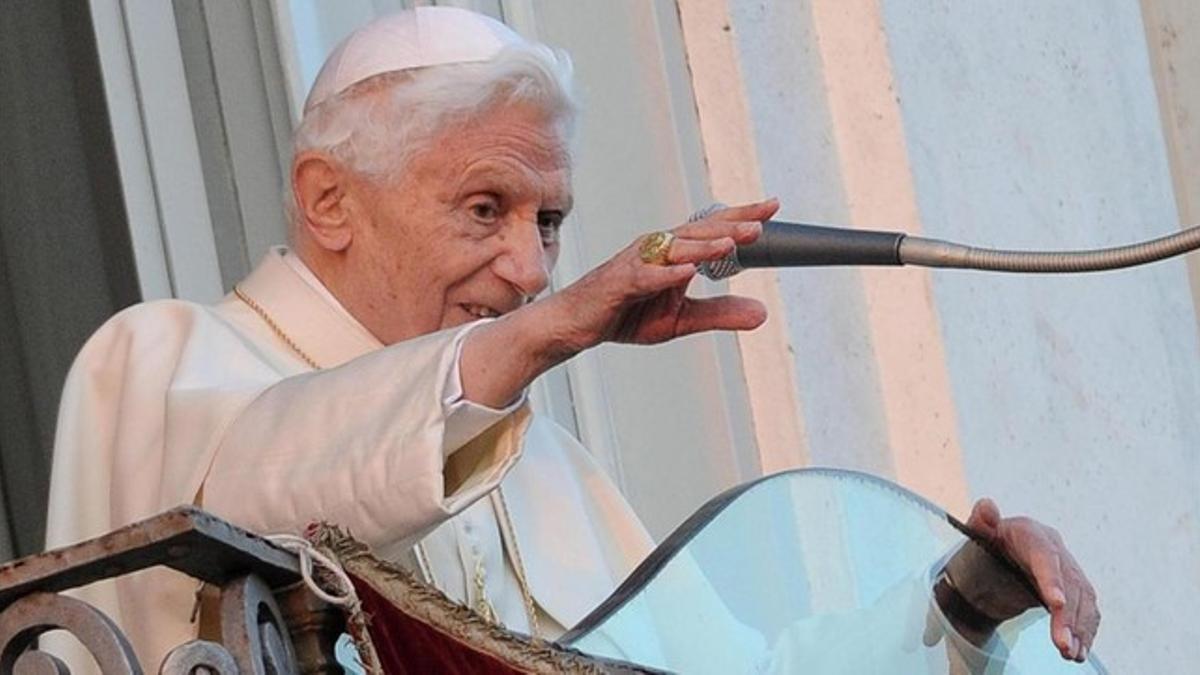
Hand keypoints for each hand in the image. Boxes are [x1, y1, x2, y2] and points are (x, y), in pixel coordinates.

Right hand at [550, 199, 777, 352]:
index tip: (773, 207)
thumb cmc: (625, 313)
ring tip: (731, 243)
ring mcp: (636, 263)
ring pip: (674, 249)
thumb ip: (719, 313)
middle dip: (730, 226)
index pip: (712, 230)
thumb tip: (762, 313)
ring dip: (703, 246)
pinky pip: (644, 276)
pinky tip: (686, 272)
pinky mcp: (618, 283)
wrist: (576, 325)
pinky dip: (665, 274)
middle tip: (762, 222)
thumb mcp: (681, 318)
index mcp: (673, 252)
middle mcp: (657, 249)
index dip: (741, 218)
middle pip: (698, 231)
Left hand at [958, 498, 1099, 661]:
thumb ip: (982, 522)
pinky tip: (1080, 650)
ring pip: (1082, 600)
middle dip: (1068, 617)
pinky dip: (1086, 630)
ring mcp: (1069, 569)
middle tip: (1063, 645)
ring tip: (1071, 653)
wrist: (1004, 553)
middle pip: (1069, 584)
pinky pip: (1087, 609)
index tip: (1057, 604)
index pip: (1045, 557)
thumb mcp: (980, 532)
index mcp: (1033, 534)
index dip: (1052, 580)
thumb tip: (986, 506)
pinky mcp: (1075, 587)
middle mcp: (1057, 551)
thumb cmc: (991, 542)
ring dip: (1079, 628)